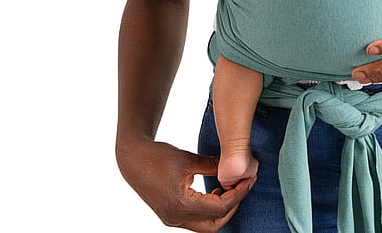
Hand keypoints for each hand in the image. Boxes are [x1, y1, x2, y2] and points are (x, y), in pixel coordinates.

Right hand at [117, 140, 253, 231]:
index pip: (220, 208)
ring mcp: (172, 219)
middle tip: (242, 186)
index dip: (238, 194)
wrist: (132, 160)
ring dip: (220, 209)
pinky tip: (214, 191)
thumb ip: (212, 165)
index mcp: (181, 205)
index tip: (249, 179)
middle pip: (215, 224)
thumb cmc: (158, 156)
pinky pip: (195, 220)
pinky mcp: (170, 215)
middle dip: (232, 207)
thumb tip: (235, 166)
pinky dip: (209, 209)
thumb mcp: (188, 159)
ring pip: (205, 225)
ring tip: (229, 186)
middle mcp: (176, 218)